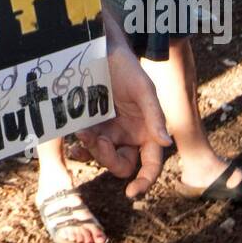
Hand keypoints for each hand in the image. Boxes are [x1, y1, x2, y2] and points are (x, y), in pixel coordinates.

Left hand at [77, 3, 171, 198]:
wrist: (100, 50)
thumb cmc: (128, 67)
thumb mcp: (144, 89)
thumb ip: (155, 115)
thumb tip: (167, 143)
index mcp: (147, 133)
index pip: (151, 165)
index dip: (145, 181)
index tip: (132, 192)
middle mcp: (129, 137)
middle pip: (122, 165)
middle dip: (110, 160)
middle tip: (99, 142)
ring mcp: (109, 133)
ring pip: (101, 158)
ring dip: (93, 152)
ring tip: (84, 134)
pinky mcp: (90, 127)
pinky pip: (86, 148)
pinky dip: (81, 150)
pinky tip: (74, 146)